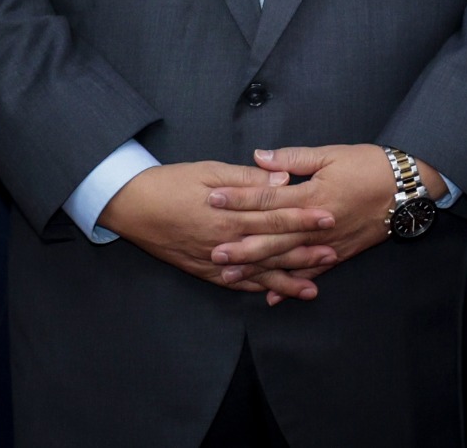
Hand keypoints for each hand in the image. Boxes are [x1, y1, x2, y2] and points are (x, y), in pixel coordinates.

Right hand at [98, 161, 336, 296]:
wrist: (133, 206)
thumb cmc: (172, 182)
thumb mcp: (211, 171)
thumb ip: (248, 178)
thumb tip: (282, 179)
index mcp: (230, 214)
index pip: (276, 216)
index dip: (304, 218)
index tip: (329, 218)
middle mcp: (225, 241)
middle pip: (272, 248)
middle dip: (305, 252)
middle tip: (333, 253)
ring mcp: (214, 260)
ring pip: (257, 272)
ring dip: (286, 279)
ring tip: (313, 286)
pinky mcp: (203, 270)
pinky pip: (235, 284)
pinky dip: (255, 289)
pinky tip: (273, 294)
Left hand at [220, 145, 441, 303]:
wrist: (407, 188)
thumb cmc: (370, 166)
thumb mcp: (331, 154)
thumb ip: (293, 158)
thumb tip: (259, 157)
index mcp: (312, 195)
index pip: (267, 198)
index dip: (239, 198)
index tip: (213, 199)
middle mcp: (316, 224)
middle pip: (272, 236)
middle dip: (240, 244)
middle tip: (213, 250)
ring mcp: (327, 243)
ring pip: (287, 259)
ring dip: (258, 268)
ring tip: (230, 275)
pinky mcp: (340, 254)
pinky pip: (311, 272)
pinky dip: (291, 284)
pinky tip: (272, 296)